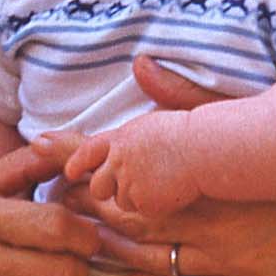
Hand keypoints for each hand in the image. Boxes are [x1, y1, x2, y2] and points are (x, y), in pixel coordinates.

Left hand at [48, 56, 275, 275]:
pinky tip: (126, 269)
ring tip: (81, 235)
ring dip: (112, 249)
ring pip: (152, 260)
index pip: (130, 183)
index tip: (58, 163)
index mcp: (210, 179)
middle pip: (132, 224)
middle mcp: (217, 224)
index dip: (91, 175)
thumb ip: (184, 93)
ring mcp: (231, 258)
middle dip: (92, 212)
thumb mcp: (236, 110)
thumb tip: (140, 63)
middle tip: (60, 201)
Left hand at [50, 111, 200, 219]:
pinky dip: (154, 208)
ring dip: (136, 199)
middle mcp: (119, 159)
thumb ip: (147, 104)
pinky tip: (172, 194)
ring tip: (161, 184)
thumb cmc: (193, 131)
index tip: (68, 170)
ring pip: (121, 202)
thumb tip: (141, 63)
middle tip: (130, 186)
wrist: (207, 149)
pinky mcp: (142, 203)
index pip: (89, 150)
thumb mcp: (163, 112)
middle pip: (98, 186)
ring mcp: (128, 182)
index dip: (76, 161)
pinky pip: (142, 213)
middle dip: (108, 189)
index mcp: (122, 136)